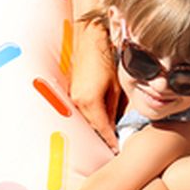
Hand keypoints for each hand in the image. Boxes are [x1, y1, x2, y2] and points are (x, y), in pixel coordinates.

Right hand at [68, 23, 122, 148]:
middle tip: (114, 145)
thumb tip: (114, 123)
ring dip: (96, 126)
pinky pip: (81, 110)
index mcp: (90, 101)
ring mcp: (72, 97)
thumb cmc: (105, 59)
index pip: (102, 128)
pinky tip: (100, 118)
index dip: (110, 140)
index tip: (117, 148)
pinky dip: (91, 116)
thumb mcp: (115, 86)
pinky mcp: (71, 92)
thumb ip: (113, 108)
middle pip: (92, 127)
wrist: (90, 41)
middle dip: (103, 136)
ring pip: (86, 119)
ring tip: (109, 133)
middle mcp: (78, 102)